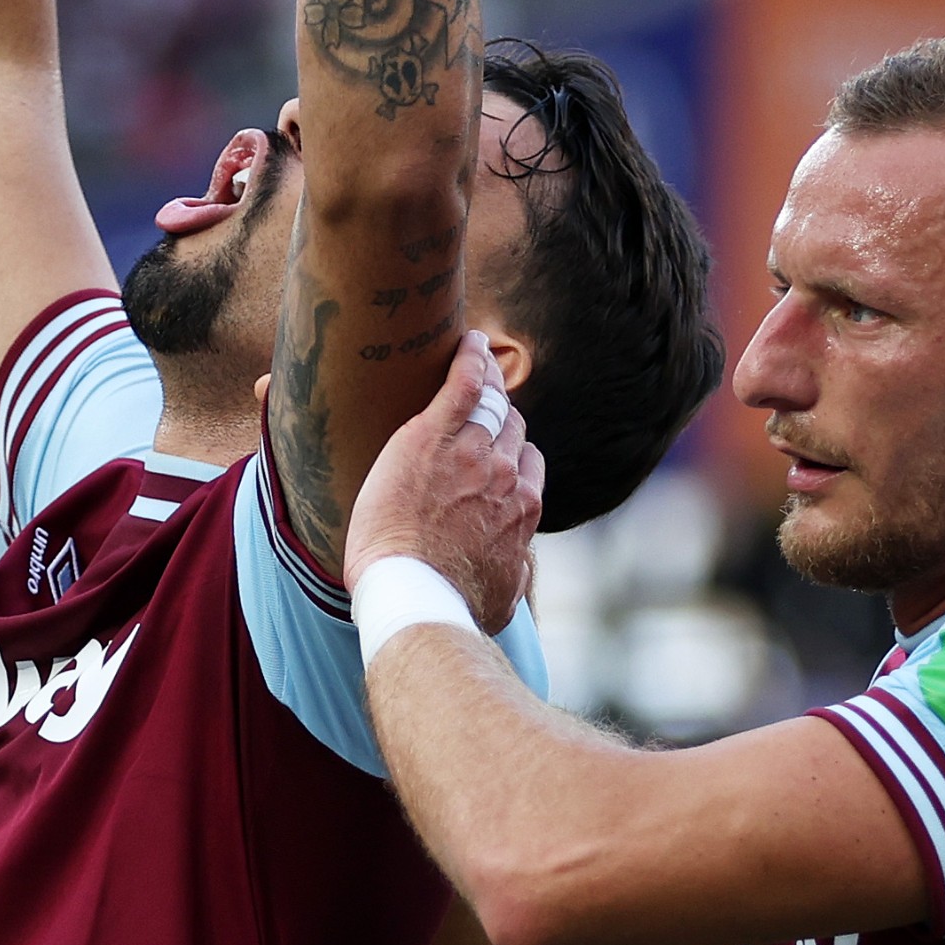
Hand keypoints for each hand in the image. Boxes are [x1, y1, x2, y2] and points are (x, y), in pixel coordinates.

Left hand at [345, 329, 541, 630]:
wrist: (415, 592)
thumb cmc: (452, 603)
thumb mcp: (503, 597)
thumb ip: (517, 570)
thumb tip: (521, 561)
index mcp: (523, 510)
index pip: (528, 465)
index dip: (513, 454)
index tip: (499, 450)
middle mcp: (507, 475)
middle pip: (511, 429)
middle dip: (499, 418)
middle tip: (480, 405)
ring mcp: (473, 452)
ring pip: (491, 402)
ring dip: (488, 380)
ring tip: (478, 360)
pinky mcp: (434, 435)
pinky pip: (464, 383)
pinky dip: (471, 358)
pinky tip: (469, 340)